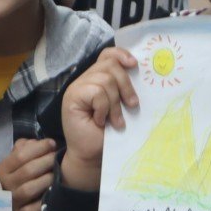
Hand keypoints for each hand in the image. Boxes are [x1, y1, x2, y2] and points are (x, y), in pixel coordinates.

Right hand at [0, 138, 56, 210]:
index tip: (52, 144)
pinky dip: (43, 201)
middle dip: (46, 161)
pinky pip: (33, 209)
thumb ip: (26, 147)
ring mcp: (13, 202)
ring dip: (47, 179)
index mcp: (4, 168)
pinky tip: (52, 194)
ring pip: (30, 189)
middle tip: (58, 157)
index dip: (39, 148)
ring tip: (57, 174)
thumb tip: (38, 142)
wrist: (15, 205)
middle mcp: (6, 185)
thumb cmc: (22, 177)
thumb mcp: (19, 160)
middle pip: (27, 170)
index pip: (20, 155)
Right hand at [59, 48, 137, 190]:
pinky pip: (96, 92)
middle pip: (110, 65)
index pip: (108, 55)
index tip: (134, 65)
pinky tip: (100, 121)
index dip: (121, 55)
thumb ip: (123, 89)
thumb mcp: (120, 107)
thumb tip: (140, 73)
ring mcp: (76, 87)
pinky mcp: (71, 96)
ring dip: (114, 103)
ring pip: (105, 79)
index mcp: (97, 78)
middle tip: (132, 106)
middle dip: (126, 85)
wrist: (91, 156)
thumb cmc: (107, 134)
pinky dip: (103, 108)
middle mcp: (85, 79)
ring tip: (115, 120)